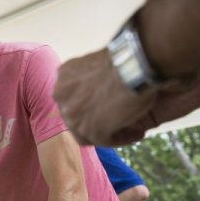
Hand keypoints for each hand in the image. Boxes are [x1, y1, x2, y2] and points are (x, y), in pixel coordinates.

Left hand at [54, 49, 199, 145]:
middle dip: (97, 121)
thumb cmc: (124, 60)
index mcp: (63, 76)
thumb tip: (98, 92)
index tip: (110, 107)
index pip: (72, 99)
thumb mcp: (96, 66)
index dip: (90, 106)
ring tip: (134, 130)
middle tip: (119, 122)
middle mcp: (61, 96)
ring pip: (87, 133)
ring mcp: (73, 115)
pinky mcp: (89, 129)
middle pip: (76, 117)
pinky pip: (105, 140)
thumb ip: (90, 80)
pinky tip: (138, 133)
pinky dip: (122, 139)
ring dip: (110, 132)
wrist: (134, 64)